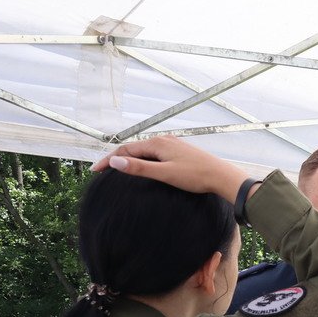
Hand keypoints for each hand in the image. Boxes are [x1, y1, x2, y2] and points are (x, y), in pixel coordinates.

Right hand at [91, 136, 248, 201]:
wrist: (222, 176)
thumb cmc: (195, 176)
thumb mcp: (165, 174)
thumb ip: (140, 168)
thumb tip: (115, 161)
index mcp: (157, 144)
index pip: (125, 150)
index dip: (109, 160)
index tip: (95, 170)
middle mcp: (163, 140)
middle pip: (133, 148)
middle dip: (117, 158)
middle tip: (102, 170)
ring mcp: (172, 145)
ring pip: (144, 151)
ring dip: (130, 158)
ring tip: (118, 168)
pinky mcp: (180, 152)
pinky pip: (155, 154)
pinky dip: (143, 159)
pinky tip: (144, 167)